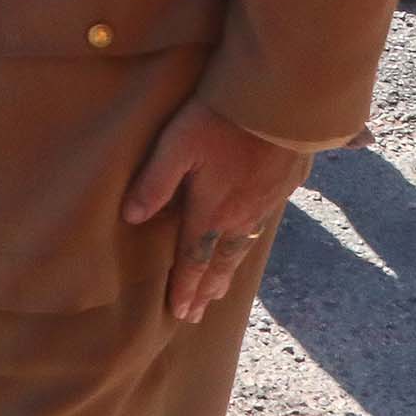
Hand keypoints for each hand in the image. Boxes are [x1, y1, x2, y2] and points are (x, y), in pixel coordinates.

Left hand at [121, 96, 309, 323]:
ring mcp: (266, 204)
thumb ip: (154, 181)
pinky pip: (264, 228)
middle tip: (197, 313)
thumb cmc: (220, 119)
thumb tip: (130, 217)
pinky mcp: (284, 188)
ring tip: (220, 290)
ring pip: (244, 248)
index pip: (193, 258)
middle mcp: (241, 216)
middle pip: (220, 261)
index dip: (184, 286)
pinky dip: (251, 246)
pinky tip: (249, 243)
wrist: (280, 102)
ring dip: (229, 272)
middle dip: (206, 288)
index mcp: (212, 209)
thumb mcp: (176, 145)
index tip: (178, 313)